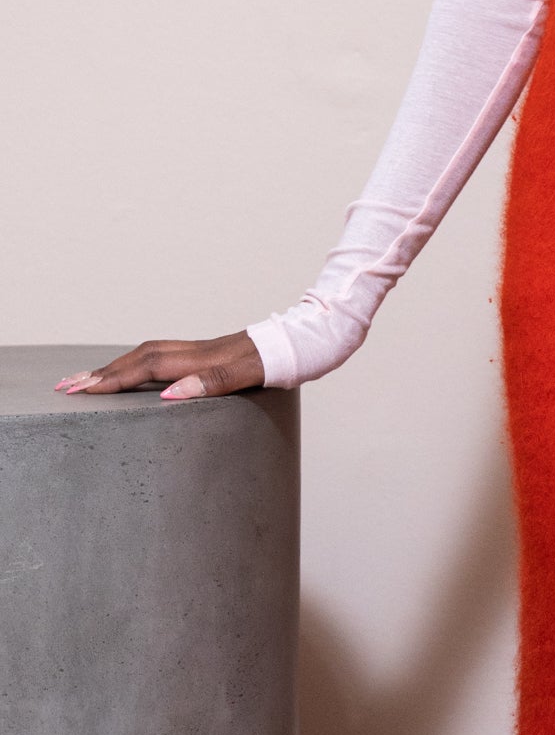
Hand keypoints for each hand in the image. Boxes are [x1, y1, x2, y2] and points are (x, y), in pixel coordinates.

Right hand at [55, 331, 265, 400]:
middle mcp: (197, 352)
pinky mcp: (211, 355)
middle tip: (65, 387)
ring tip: (88, 380)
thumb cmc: (283, 359)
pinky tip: (135, 375)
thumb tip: (169, 393)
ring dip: (116, 367)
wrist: (308, 341)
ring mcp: (203, 352)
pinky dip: (139, 365)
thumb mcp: (251, 374)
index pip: (145, 368)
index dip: (112, 379)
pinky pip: (164, 357)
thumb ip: (213, 382)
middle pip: (138, 358)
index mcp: (201, 358)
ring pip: (149, 354)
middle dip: (101, 373)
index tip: (78, 390)